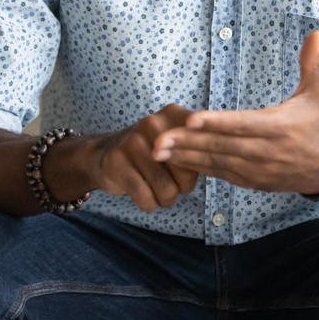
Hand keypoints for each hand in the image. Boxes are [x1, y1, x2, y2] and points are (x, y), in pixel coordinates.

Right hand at [77, 104, 201, 212]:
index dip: (204, 161)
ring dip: (165, 200)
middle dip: (182, 188)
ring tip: (157, 192)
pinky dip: (149, 204)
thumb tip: (215, 165)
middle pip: (187, 174)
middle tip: (171, 184)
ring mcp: (133, 142)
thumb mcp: (175, 143)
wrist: (103, 154)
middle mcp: (153, 123)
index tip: (199, 168)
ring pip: (166, 190)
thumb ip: (197, 149)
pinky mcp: (117, 163)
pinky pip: (146, 198)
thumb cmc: (149, 153)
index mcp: (172, 115)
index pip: (201, 142)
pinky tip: (144, 197)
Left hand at [152, 32, 318, 194]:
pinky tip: (172, 160)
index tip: (192, 120)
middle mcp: (264, 151)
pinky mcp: (249, 180)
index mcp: (279, 127)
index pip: (244, 124)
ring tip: (155, 150)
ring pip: (215, 162)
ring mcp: (255, 169)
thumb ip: (312, 62)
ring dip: (184, 156)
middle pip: (221, 146)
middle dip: (187, 143)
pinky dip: (195, 167)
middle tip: (157, 139)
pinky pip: (218, 173)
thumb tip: (316, 32)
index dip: (217, 123)